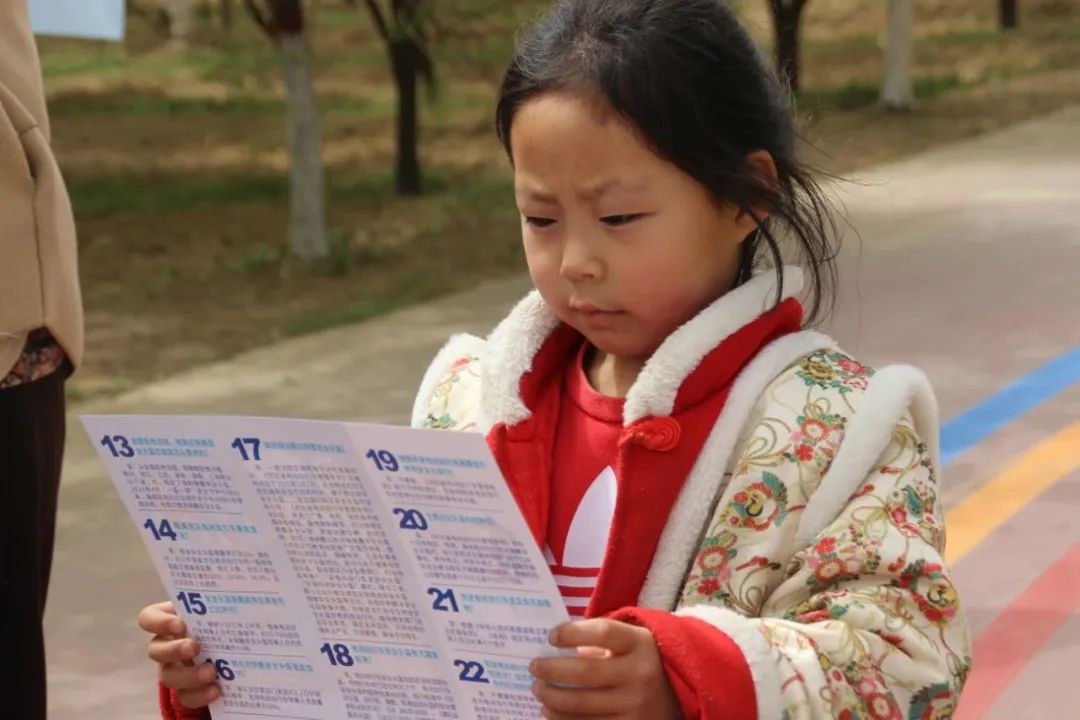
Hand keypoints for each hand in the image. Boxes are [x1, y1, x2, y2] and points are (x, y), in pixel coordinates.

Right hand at [138, 600, 220, 708]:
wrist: (230, 654)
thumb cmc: (220, 623)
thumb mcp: (218, 611)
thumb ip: (220, 602)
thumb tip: (245, 580)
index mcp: (171, 621)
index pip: (150, 618)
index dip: (159, 622)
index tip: (179, 624)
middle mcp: (168, 645)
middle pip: (156, 650)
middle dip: (174, 649)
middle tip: (194, 647)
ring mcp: (174, 668)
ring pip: (168, 676)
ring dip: (188, 675)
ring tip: (211, 672)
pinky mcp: (186, 690)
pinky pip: (185, 696)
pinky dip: (200, 694)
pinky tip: (216, 689)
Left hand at [529, 619, 679, 718]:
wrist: (676, 694)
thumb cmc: (638, 660)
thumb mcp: (629, 642)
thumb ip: (597, 642)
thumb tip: (552, 650)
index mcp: (639, 644)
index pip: (603, 632)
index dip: (573, 633)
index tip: (551, 636)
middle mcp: (640, 674)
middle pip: (586, 672)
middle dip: (552, 671)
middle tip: (534, 667)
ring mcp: (635, 705)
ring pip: (582, 705)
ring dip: (552, 699)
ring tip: (539, 691)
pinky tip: (550, 713)